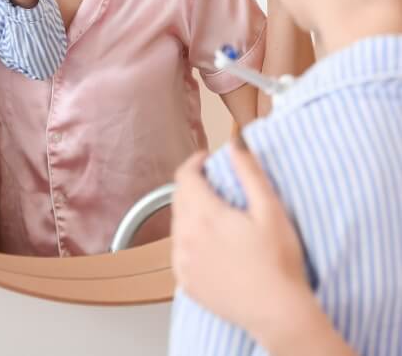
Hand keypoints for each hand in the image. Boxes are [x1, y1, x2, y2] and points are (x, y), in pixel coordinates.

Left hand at [172, 140, 309, 341]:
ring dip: (191, 212)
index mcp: (203, 215)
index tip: (207, 159)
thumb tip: (234, 142)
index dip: (194, 162)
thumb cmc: (279, 263)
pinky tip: (212, 244)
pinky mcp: (186, 282)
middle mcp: (186, 237)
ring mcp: (183, 262)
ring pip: (178, 224)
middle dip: (193, 184)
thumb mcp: (270, 210)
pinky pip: (179, 250)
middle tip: (215, 184)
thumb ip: (249, 171)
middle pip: (178, 197)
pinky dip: (190, 240)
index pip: (184, 176)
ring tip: (216, 214)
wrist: (279, 314)